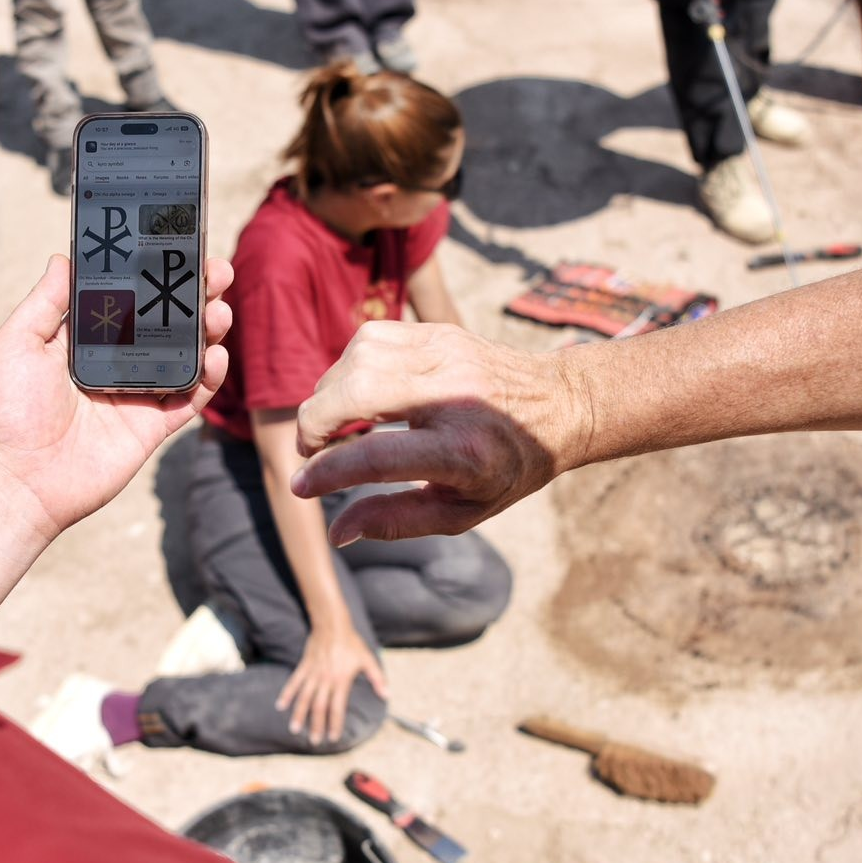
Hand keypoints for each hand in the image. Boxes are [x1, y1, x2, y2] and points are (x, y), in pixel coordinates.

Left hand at [0, 252, 233, 541]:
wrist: (20, 481)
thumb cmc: (7, 412)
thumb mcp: (17, 344)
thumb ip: (45, 302)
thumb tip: (64, 257)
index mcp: (85, 339)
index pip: (128, 296)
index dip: (153, 272)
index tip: (175, 246)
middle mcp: (116, 362)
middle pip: (165, 320)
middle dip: (194, 293)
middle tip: (215, 271)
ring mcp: (138, 393)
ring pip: (186, 354)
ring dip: (208, 329)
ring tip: (218, 310)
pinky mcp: (153, 426)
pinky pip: (191, 398)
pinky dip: (209, 377)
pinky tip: (215, 356)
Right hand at [277, 621, 388, 746]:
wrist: (332, 625)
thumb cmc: (352, 643)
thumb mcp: (368, 659)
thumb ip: (377, 678)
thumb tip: (387, 695)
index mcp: (341, 681)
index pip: (337, 708)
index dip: (335, 723)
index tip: (333, 737)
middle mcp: (325, 680)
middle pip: (319, 707)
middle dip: (316, 725)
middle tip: (314, 741)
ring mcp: (313, 674)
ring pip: (304, 698)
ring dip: (299, 714)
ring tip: (295, 729)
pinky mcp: (304, 666)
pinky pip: (294, 683)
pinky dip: (287, 694)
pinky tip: (280, 706)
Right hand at [289, 322, 587, 544]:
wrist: (559, 405)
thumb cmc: (506, 469)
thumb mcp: (460, 513)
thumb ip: (396, 521)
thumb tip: (335, 531)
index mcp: (462, 451)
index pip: (376, 456)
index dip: (327, 472)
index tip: (301, 486)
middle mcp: (453, 395)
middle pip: (356, 392)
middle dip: (314, 423)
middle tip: (312, 451)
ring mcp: (445, 354)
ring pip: (357, 358)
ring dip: (329, 393)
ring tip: (335, 424)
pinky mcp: (438, 331)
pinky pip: (371, 338)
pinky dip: (349, 367)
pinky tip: (357, 392)